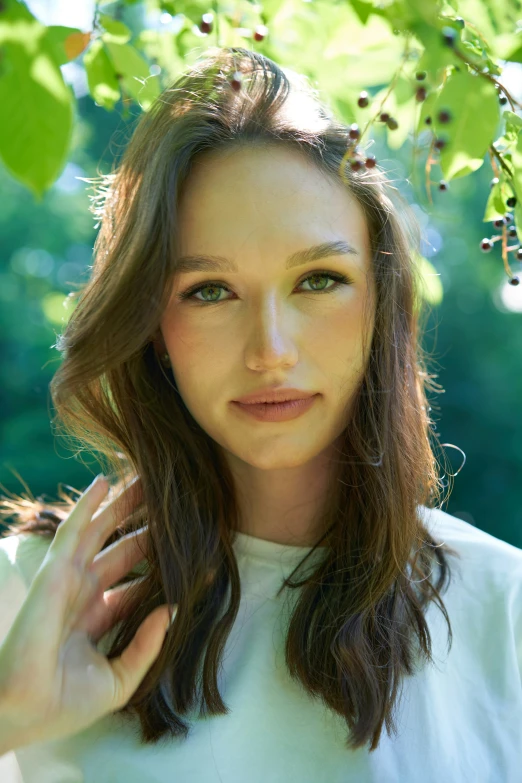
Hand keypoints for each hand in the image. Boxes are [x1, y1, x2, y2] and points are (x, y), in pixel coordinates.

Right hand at [0, 475, 173, 750]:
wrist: (25, 710)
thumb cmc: (64, 704)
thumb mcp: (119, 680)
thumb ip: (147, 646)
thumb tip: (174, 612)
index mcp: (100, 617)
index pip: (138, 582)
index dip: (164, 567)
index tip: (195, 548)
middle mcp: (86, 593)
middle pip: (123, 548)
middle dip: (145, 525)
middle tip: (171, 500)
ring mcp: (70, 579)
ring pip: (102, 531)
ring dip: (122, 504)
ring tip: (146, 478)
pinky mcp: (55, 571)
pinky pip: (74, 529)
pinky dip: (88, 504)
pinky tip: (105, 481)